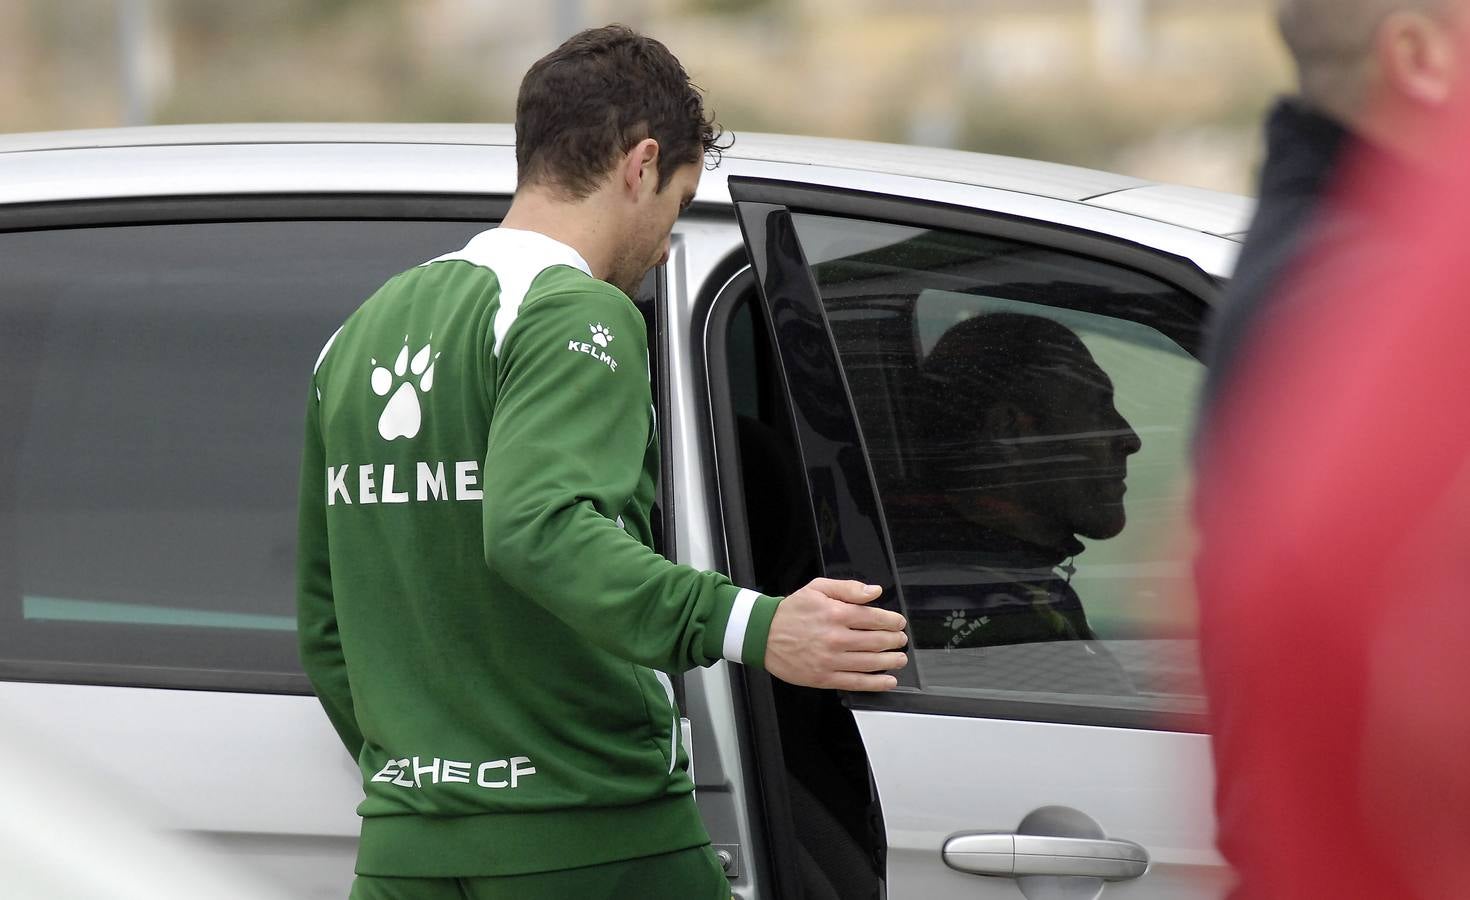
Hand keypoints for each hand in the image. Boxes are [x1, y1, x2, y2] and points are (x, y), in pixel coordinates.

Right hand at [763, 578, 908, 690]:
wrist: (762, 634)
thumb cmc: (790, 612)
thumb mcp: (817, 588)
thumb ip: (848, 588)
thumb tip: (874, 592)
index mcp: (835, 613)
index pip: (874, 618)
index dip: (892, 621)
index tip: (898, 622)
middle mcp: (835, 637)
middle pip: (877, 641)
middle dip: (894, 641)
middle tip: (900, 640)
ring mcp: (830, 660)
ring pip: (871, 663)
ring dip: (891, 661)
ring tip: (900, 658)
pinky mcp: (824, 677)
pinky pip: (856, 682)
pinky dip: (876, 683)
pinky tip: (888, 680)